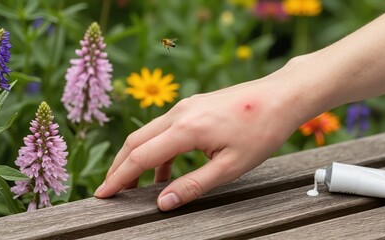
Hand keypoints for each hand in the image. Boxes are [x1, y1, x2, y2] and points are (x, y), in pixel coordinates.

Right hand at [94, 69, 302, 210]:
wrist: (281, 96)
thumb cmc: (262, 131)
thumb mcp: (230, 166)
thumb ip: (193, 185)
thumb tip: (162, 202)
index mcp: (187, 129)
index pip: (140, 156)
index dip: (119, 177)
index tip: (103, 193)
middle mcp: (180, 112)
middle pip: (136, 140)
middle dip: (120, 166)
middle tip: (111, 188)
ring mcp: (187, 105)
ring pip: (149, 132)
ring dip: (138, 157)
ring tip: (134, 182)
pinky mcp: (195, 105)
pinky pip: (166, 127)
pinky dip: (158, 148)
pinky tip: (165, 167)